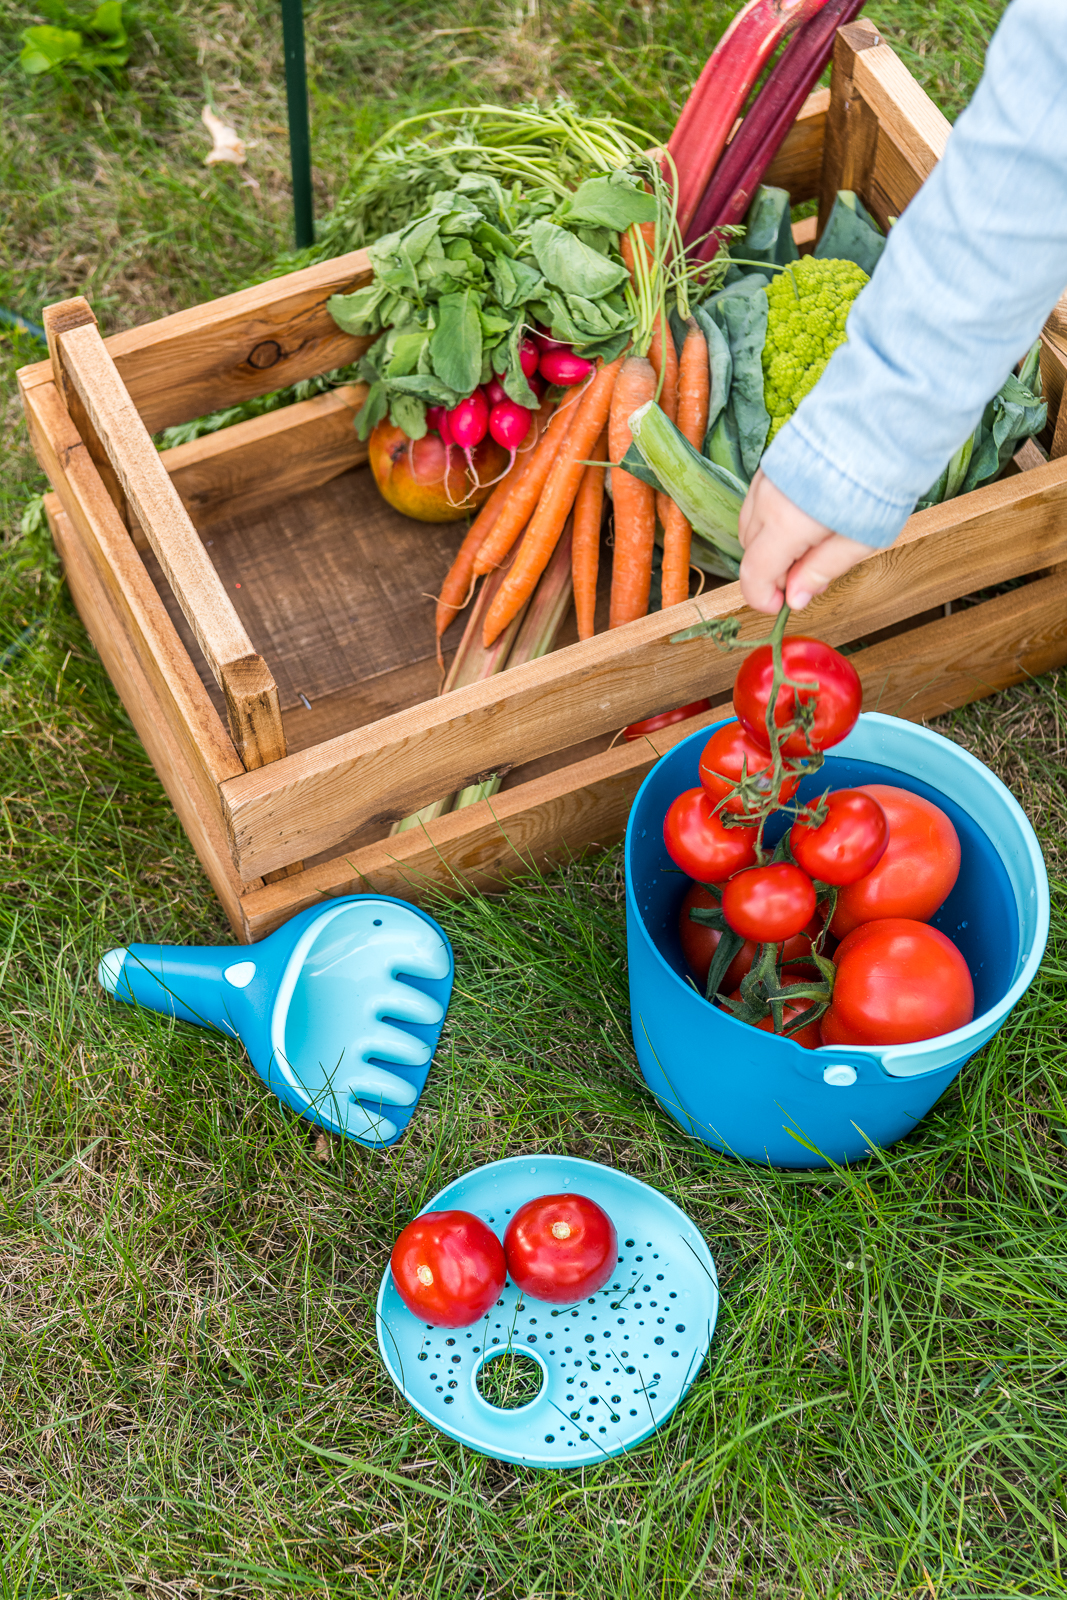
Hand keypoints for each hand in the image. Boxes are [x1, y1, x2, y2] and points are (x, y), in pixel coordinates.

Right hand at [738, 468, 871, 614]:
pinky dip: (774, 516)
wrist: (885, 413)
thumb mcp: (860, 538)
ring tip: (814, 544)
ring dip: (772, 543)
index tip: (783, 606)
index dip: (763, 598)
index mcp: (785, 525)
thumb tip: (796, 598)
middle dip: (773, 570)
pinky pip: (762, 499)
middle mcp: (767, 499)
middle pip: (751, 550)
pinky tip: (808, 515)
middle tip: (811, 575)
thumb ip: (822, 570)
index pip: (753, 574)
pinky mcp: (776, 458)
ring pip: (753, 523)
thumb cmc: (879, 476)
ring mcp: (768, 475)